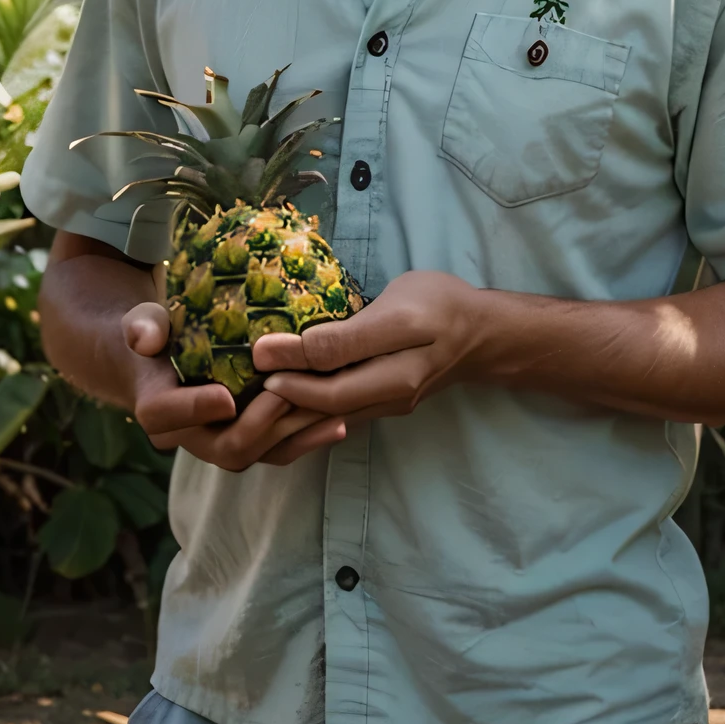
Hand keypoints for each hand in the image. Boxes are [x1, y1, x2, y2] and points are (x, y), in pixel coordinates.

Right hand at [122, 302, 342, 470]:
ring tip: (331, 414)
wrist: (168, 362)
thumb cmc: (159, 336)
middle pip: (225, 447)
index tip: (226, 397)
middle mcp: (189, 437)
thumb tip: (144, 339)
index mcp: (157, 409)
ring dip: (295, 437)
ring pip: (258, 454)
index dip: (195, 410)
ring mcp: (222, 444)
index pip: (165, 417)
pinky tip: (338, 423)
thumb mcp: (144, 322)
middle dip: (261, 426)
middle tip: (289, 397)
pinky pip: (279, 451)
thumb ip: (142, 327)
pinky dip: (307, 439)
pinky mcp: (250, 443)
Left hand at [251, 271, 487, 444]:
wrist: (484, 331)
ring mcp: (385, 404)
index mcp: (393, 380)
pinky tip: (282, 390)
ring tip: (250, 392)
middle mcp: (386, 401)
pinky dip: (307, 402)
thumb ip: (344, 338)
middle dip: (279, 403)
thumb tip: (281, 350)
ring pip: (327, 416)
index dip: (287, 382)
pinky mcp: (382, 399)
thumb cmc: (442, 307)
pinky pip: (337, 408)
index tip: (254, 359)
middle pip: (321, 412)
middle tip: (240, 384)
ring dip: (288, 408)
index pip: (327, 393)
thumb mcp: (398, 313)